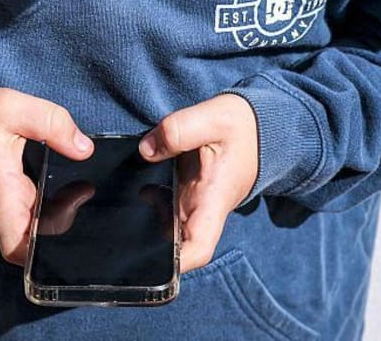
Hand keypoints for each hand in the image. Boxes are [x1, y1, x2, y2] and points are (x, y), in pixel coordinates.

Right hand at [0, 87, 92, 264]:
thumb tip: (84, 149)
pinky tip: (62, 183)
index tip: (66, 228)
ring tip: (77, 186)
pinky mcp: (2, 202)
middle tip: (82, 191)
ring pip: (32, 228)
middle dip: (63, 221)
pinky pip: (27, 215)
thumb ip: (53, 123)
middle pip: (33, 239)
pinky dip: (47, 205)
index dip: (40, 253)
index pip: (15, 245)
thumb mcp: (14, 107)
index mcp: (0, 190)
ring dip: (57, 213)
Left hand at [138, 93, 258, 272]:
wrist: (258, 127)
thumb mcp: (214, 118)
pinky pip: (166, 206)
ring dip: (145, 215)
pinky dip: (150, 198)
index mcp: (213, 198)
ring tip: (131, 189)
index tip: (150, 257)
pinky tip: (140, 180)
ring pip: (167, 226)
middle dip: (148, 240)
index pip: (198, 247)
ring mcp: (194, 203)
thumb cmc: (241, 126)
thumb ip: (178, 130)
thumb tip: (145, 150)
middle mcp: (203, 208)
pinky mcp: (188, 192)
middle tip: (123, 217)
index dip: (176, 262)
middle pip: (176, 244)